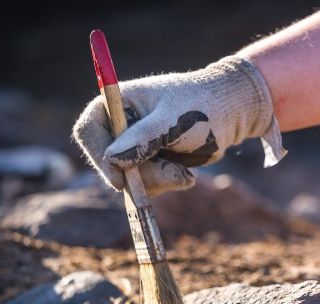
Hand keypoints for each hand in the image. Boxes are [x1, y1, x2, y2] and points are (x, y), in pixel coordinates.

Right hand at [73, 56, 284, 195]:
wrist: (230, 115)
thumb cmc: (200, 105)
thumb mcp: (172, 120)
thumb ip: (144, 139)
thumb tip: (113, 161)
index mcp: (117, 103)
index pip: (89, 131)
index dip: (98, 156)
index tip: (118, 179)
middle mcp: (120, 126)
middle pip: (108, 162)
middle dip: (138, 175)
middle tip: (171, 176)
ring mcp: (135, 147)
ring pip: (129, 178)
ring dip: (157, 180)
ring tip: (184, 172)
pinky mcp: (150, 163)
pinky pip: (147, 185)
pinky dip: (166, 183)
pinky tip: (186, 174)